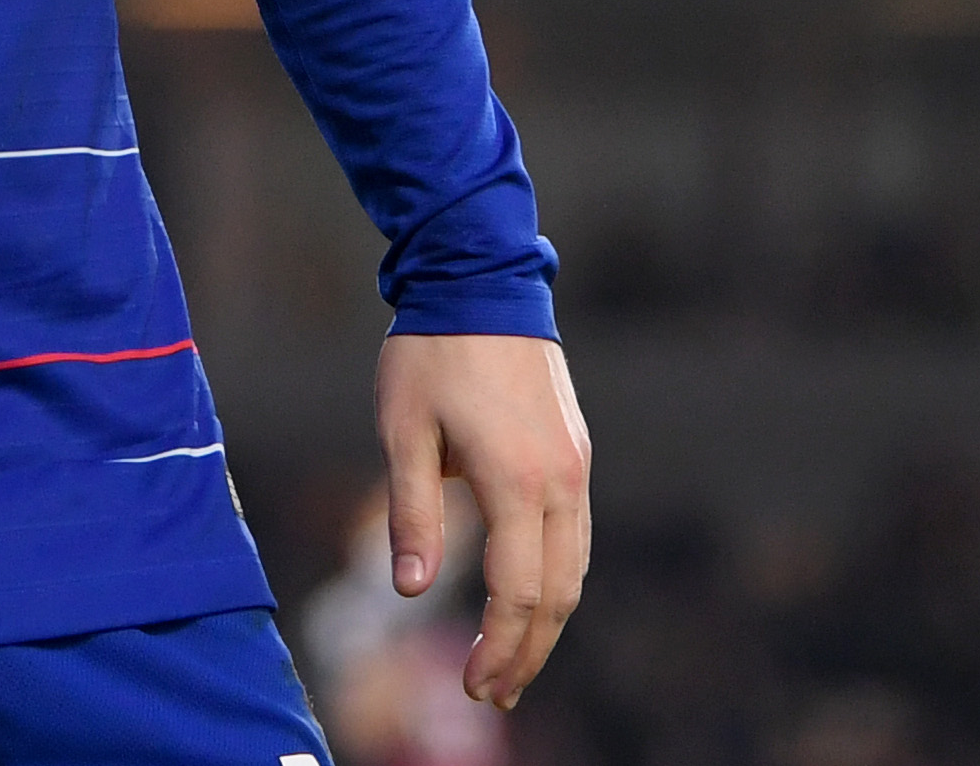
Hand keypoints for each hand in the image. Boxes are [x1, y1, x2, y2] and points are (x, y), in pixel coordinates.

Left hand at [374, 330, 591, 711]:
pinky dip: (557, 580)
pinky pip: (576, 536)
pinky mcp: (576, 455)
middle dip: (528, 653)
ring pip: (575, 570)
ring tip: (511, 661)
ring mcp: (576, 468)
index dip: (500, 647)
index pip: (519, 592)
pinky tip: (529, 599)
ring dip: (546, 623)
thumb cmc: (429, 355)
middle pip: (558, 595)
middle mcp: (560, 482)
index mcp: (515, 480)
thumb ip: (412, 514)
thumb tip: (412, 591)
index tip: (474, 685)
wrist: (481, 284)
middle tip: (492, 694)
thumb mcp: (402, 432)